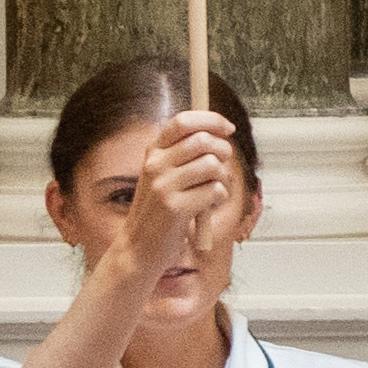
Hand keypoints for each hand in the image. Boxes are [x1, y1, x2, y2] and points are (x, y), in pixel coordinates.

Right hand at [136, 109, 246, 264]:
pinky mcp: (175, 207)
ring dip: (223, 178)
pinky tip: (207, 207)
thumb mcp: (165, 176)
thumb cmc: (159, 212)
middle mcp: (155, 165)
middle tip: (222, 169)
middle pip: (203, 140)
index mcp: (153, 153)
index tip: (228, 128)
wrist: (139, 248)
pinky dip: (219, 198)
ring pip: (212, 165)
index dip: (211, 120)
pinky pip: (215, 190)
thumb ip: (185, 155)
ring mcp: (163, 185)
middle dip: (223, 152)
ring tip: (213, 191)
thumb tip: (220, 135)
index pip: (182, 121)